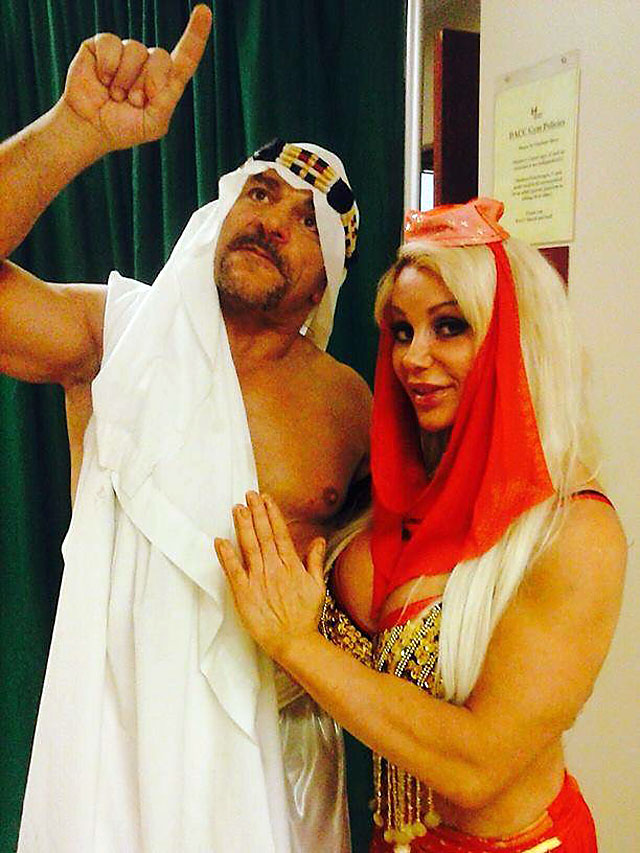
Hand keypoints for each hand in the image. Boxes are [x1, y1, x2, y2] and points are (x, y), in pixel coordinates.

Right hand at [61, 4, 211, 150]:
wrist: (89, 127)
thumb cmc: (123, 128)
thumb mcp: (153, 124)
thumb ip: (166, 102)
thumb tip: (159, 78)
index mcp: (165, 82)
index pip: (185, 57)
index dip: (195, 34)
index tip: (204, 11)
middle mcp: (148, 63)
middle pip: (161, 57)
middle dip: (149, 82)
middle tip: (134, 101)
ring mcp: (126, 53)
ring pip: (137, 49)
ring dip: (125, 79)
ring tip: (116, 95)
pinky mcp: (102, 46)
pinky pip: (111, 43)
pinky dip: (108, 65)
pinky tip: (102, 80)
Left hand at [215, 492, 326, 660]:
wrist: (294, 642)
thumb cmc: (305, 617)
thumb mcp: (317, 586)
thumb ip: (316, 561)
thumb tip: (318, 540)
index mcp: (291, 566)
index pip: (280, 533)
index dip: (272, 514)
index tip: (266, 498)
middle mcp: (274, 569)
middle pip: (263, 535)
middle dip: (256, 512)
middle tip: (248, 494)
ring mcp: (258, 581)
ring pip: (249, 547)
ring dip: (243, 526)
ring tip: (237, 508)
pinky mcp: (244, 594)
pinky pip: (234, 571)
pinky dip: (227, 555)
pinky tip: (220, 541)